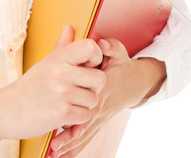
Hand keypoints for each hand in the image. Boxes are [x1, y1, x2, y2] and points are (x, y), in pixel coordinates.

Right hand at [0, 25, 105, 141]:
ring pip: (93, 100)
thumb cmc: (29, 86)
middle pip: (100, 78)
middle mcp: (61, 72)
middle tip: (79, 90)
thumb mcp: (46, 63)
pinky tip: (63, 115)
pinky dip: (76, 119)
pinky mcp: (62, 113)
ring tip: (67, 103)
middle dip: (93, 87)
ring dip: (83, 105)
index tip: (88, 66)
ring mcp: (62, 93)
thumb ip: (62, 46)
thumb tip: (69, 27)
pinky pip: (85, 116)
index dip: (96, 57)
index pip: (91, 47)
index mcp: (58, 57)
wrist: (6, 109)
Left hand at [48, 38, 166, 157]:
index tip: (62, 122)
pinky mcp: (99, 120)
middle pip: (85, 123)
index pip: (89, 102)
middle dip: (69, 137)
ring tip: (55, 153)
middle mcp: (101, 104)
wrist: (136, 83)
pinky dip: (76, 146)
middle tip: (54, 146)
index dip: (77, 113)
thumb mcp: (119, 53)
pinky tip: (63, 155)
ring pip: (85, 133)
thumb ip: (110, 46)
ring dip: (71, 145)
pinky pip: (87, 135)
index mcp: (103, 88)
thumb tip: (102, 43)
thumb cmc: (123, 66)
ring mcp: (100, 115)